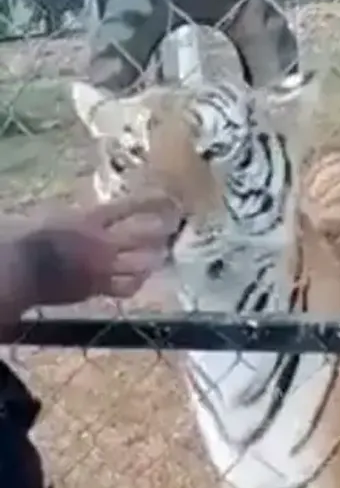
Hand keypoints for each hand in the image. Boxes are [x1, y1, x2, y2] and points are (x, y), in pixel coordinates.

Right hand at [20, 192, 180, 306]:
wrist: (17, 270)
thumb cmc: (27, 239)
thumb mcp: (54, 217)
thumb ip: (79, 216)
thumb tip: (94, 215)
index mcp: (89, 220)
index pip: (128, 207)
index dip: (150, 202)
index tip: (168, 198)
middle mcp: (102, 243)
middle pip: (143, 236)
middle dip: (163, 230)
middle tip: (174, 226)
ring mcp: (102, 268)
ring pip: (142, 264)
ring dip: (155, 258)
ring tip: (163, 254)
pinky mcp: (98, 288)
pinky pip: (127, 288)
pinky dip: (137, 283)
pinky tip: (140, 279)